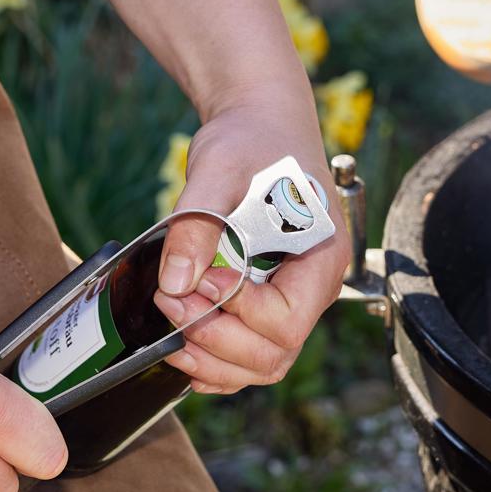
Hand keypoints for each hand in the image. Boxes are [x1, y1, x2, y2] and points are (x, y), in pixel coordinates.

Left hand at [153, 103, 349, 393]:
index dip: (239, 311)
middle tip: (170, 303)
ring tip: (170, 324)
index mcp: (320, 257)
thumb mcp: (220, 168)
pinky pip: (246, 355)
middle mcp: (309, 289)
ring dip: (210, 359)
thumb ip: (198, 223)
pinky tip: (182, 350)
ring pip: (259, 363)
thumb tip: (176, 281)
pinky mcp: (261, 304)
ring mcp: (286, 300)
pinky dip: (213, 364)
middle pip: (273, 353)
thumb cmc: (251, 139)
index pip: (286, 319)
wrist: (257, 126)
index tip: (201, 279)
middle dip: (215, 340)